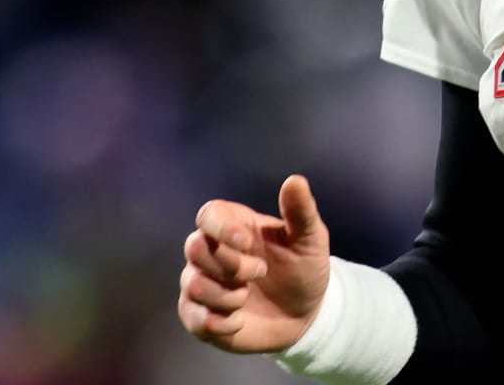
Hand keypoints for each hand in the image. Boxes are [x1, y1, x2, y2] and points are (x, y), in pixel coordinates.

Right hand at [177, 173, 332, 353]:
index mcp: (235, 226)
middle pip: (194, 248)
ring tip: (248, 298)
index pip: (208, 214)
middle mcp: (212, 252)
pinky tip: (239, 321)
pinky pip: (193, 318)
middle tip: (260, 273)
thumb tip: (295, 180)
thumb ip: (301, 212)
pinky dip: (219, 322)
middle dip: (230, 266)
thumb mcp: (310, 241)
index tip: (247, 243)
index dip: (220, 228)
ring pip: (193, 285)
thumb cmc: (304, 270)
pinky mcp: (199, 315)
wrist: (305, 316)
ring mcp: (203, 283)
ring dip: (226, 297)